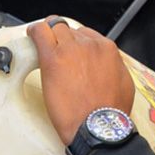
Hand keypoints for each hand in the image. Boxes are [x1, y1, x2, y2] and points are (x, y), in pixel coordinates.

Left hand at [26, 17, 134, 143]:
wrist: (98, 126)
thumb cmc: (110, 112)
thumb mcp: (123, 83)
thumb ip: (113, 68)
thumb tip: (106, 67)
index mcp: (107, 49)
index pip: (86, 34)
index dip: (75, 43)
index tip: (70, 51)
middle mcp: (89, 44)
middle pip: (69, 30)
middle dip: (62, 39)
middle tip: (56, 53)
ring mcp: (70, 49)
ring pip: (54, 28)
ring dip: (49, 36)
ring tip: (41, 45)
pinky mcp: (52, 58)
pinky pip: (39, 32)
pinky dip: (34, 32)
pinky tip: (32, 37)